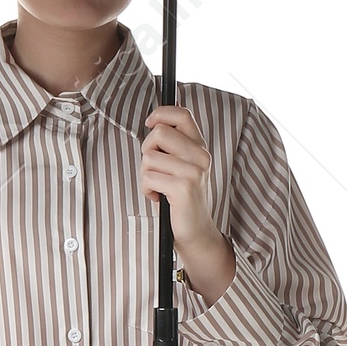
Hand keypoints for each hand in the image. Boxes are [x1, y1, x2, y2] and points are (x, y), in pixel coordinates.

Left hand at [140, 106, 234, 304]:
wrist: (196, 232)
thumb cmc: (181, 198)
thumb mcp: (181, 165)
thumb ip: (173, 143)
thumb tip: (155, 119)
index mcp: (200, 147)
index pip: (182, 114)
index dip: (161, 113)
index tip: (150, 124)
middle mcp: (201, 156)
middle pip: (159, 133)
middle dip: (147, 150)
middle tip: (154, 168)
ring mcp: (194, 172)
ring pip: (150, 157)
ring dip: (145, 174)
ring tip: (157, 187)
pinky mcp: (184, 188)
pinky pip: (148, 177)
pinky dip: (146, 189)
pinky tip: (158, 198)